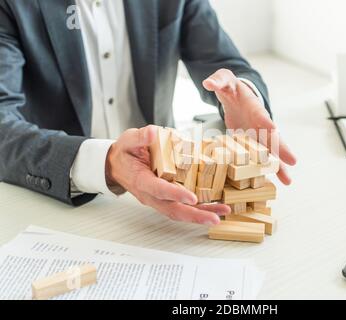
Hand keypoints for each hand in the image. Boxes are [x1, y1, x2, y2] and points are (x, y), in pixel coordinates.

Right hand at [105, 125, 229, 224]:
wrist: (117, 166)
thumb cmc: (125, 153)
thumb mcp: (128, 140)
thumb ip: (140, 137)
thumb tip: (152, 132)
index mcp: (142, 180)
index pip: (159, 190)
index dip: (175, 194)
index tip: (191, 197)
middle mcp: (151, 195)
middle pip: (173, 210)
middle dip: (195, 215)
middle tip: (214, 218)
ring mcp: (159, 199)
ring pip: (180, 212)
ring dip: (201, 215)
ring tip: (220, 214)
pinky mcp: (166, 199)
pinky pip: (183, 207)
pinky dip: (199, 209)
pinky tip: (215, 208)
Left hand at [203, 69, 296, 184]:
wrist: (234, 94)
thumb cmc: (231, 87)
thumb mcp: (224, 80)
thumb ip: (218, 80)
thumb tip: (208, 82)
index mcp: (254, 107)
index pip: (261, 115)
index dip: (266, 122)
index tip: (274, 130)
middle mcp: (260, 123)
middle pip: (273, 137)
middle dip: (281, 149)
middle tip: (292, 162)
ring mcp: (257, 135)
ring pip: (270, 151)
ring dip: (278, 166)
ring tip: (287, 181)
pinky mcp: (251, 143)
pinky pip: (259, 157)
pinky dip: (264, 169)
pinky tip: (270, 183)